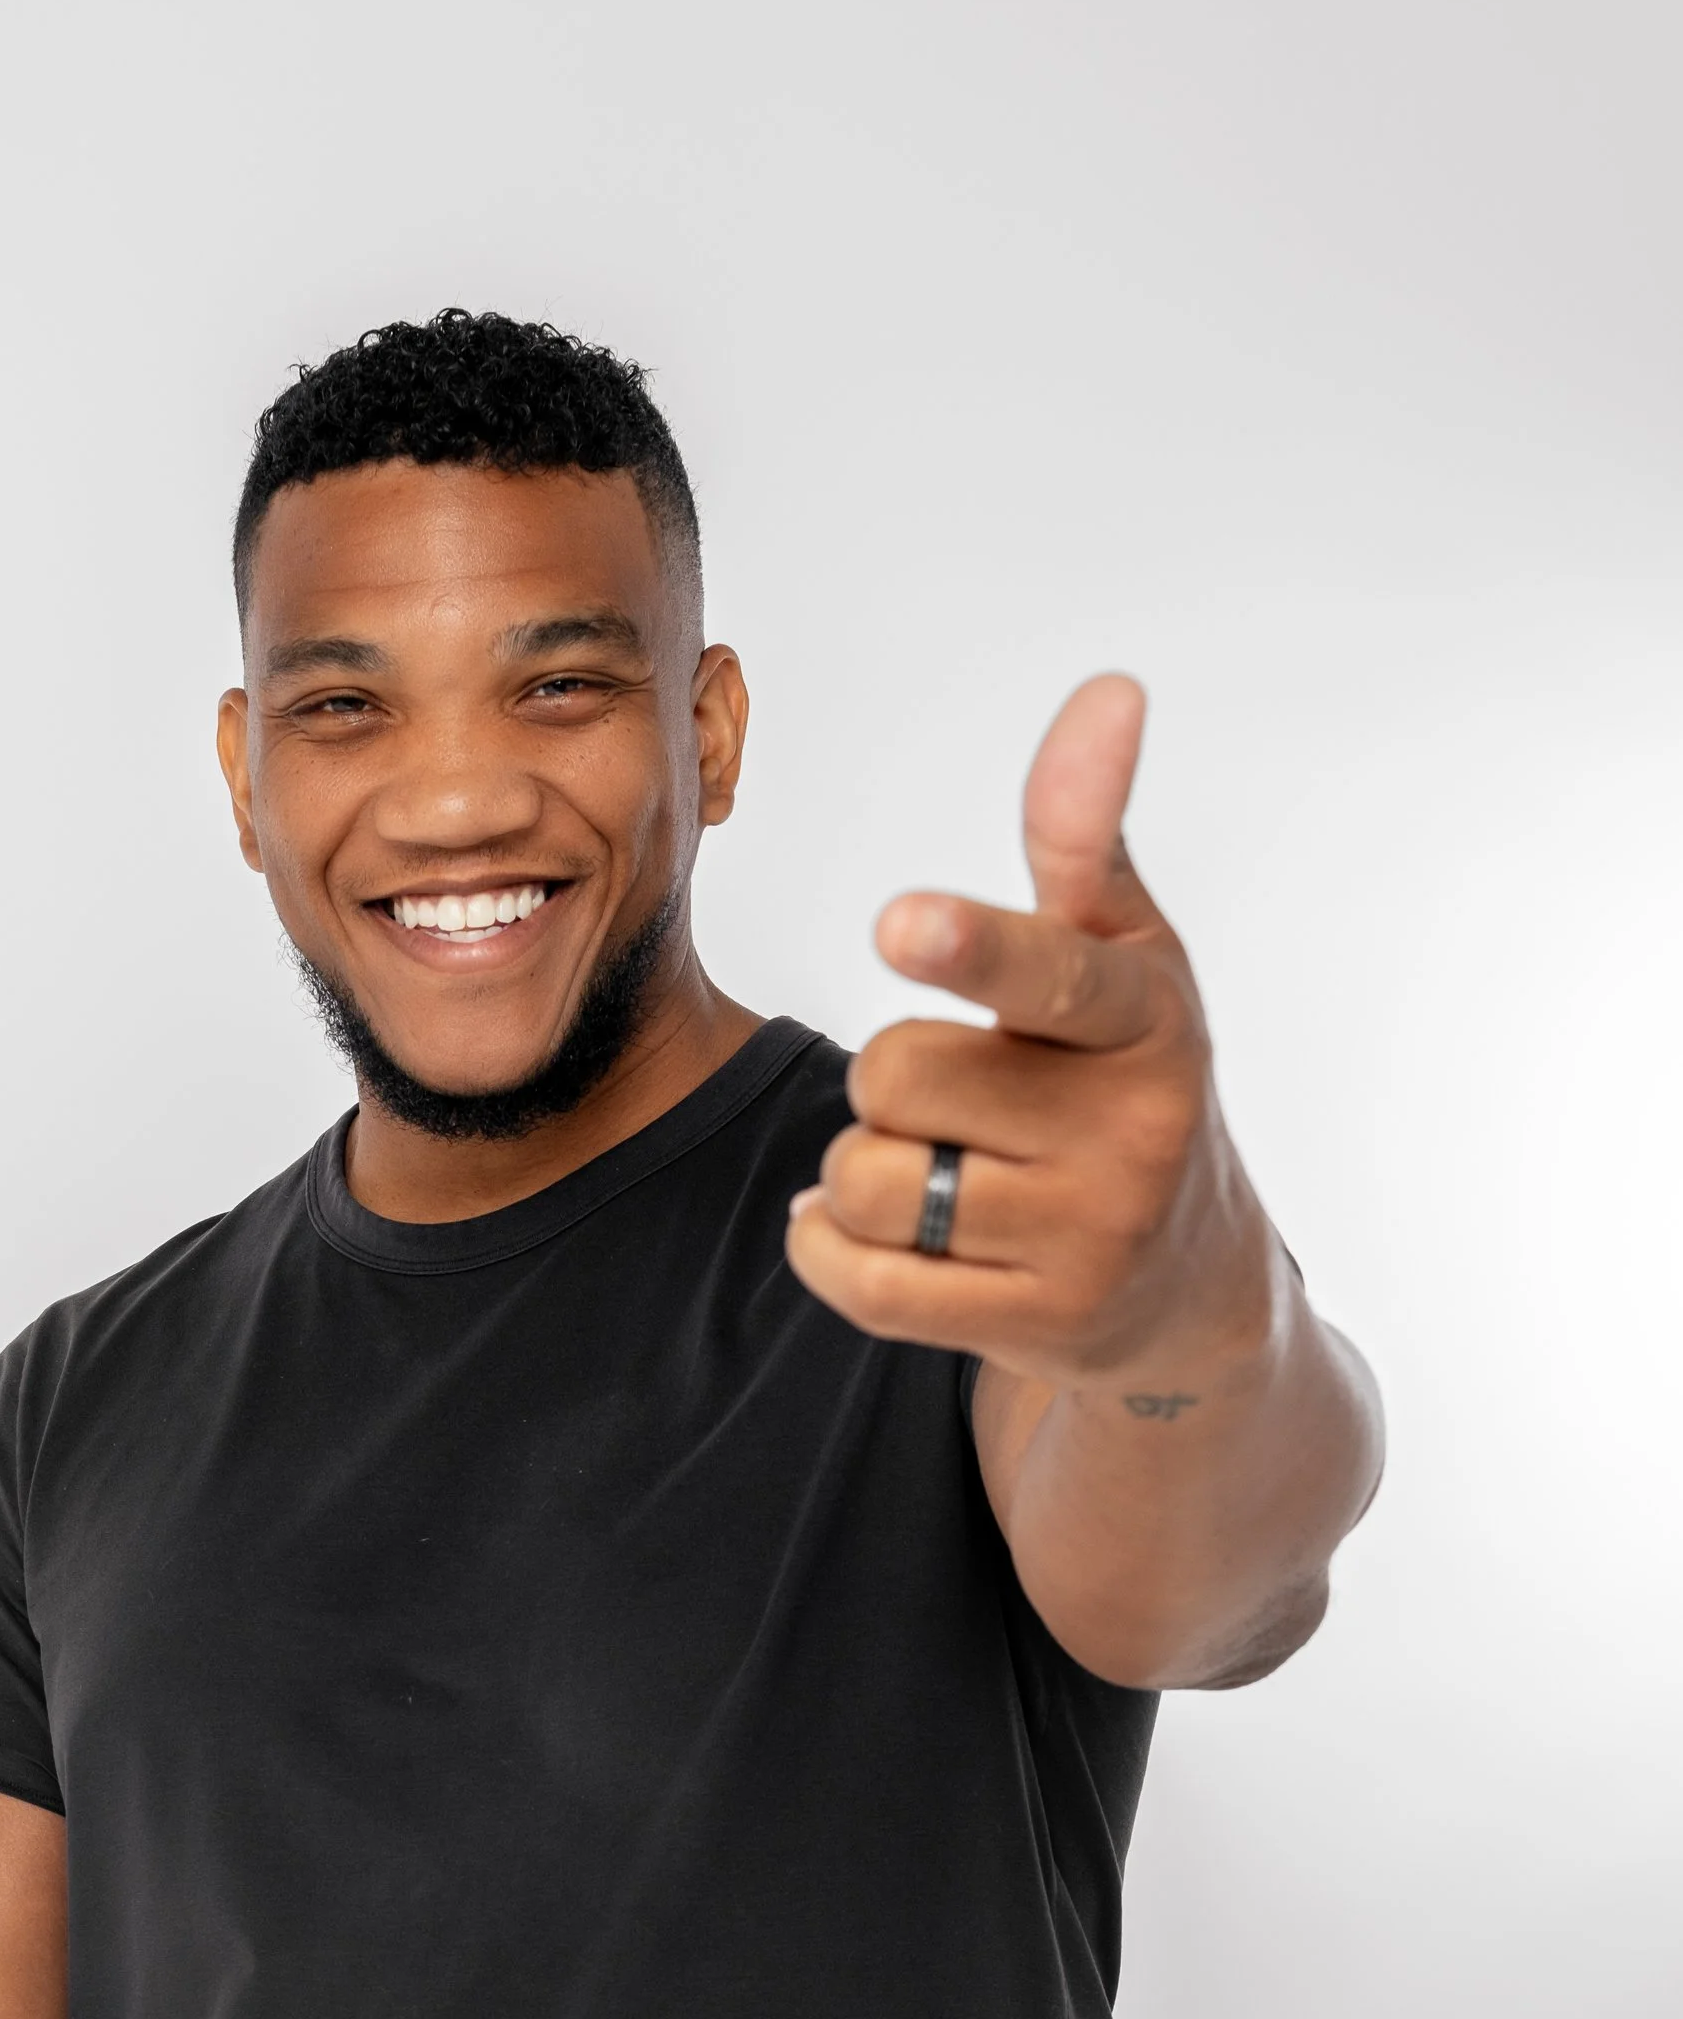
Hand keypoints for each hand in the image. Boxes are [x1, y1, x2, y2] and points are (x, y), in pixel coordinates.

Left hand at [785, 675, 1271, 1389]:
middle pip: (897, 1075)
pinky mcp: (1033, 1326)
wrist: (1189, 1284)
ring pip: (865, 1180)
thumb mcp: (1126, 959)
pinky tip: (875, 1231)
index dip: (973, 950)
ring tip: (935, 1170)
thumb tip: (1107, 692)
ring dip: (860, 1172)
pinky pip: (859, 1280)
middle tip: (955, 1100)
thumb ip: (1086, 837)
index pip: (1052, 978)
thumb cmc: (1125, 1083)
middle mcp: (1130, 1132)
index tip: (902, 924)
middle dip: (892, 1082)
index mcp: (1149, 1022)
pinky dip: (829, 1248)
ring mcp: (1085, 1240)